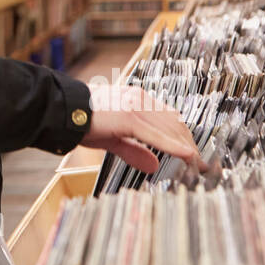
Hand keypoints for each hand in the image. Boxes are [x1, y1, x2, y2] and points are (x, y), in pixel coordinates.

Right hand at [81, 84, 204, 174]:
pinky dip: (174, 146)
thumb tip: (154, 166)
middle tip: (201, 165)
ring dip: (187, 148)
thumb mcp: (113, 139)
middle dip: (190, 144)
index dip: (184, 138)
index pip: (169, 119)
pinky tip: (187, 156)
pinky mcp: (129, 116)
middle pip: (175, 123)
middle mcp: (140, 98)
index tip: (194, 155)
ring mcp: (135, 105)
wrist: (63, 111)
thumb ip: (134, 151)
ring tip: (197, 166)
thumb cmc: (83, 122)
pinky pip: (156, 134)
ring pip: (170, 128)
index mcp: (137, 99)